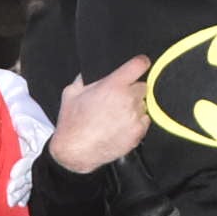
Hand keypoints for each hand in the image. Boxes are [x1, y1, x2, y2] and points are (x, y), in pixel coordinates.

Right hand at [46, 55, 151, 174]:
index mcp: (113, 85)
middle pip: (144, 86)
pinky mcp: (138, 132)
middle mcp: (128, 99)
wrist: (76, 151)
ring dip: (136, 107)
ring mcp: (135, 116)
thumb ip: (85, 78)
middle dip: (134, 90)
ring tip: (118, 115)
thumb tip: (91, 72)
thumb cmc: (72, 122)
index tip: (139, 66)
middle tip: (120, 98)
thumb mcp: (71, 92)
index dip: (140, 64)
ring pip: (145, 104)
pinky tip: (122, 126)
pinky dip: (137, 122)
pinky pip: (145, 121)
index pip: (140, 64)